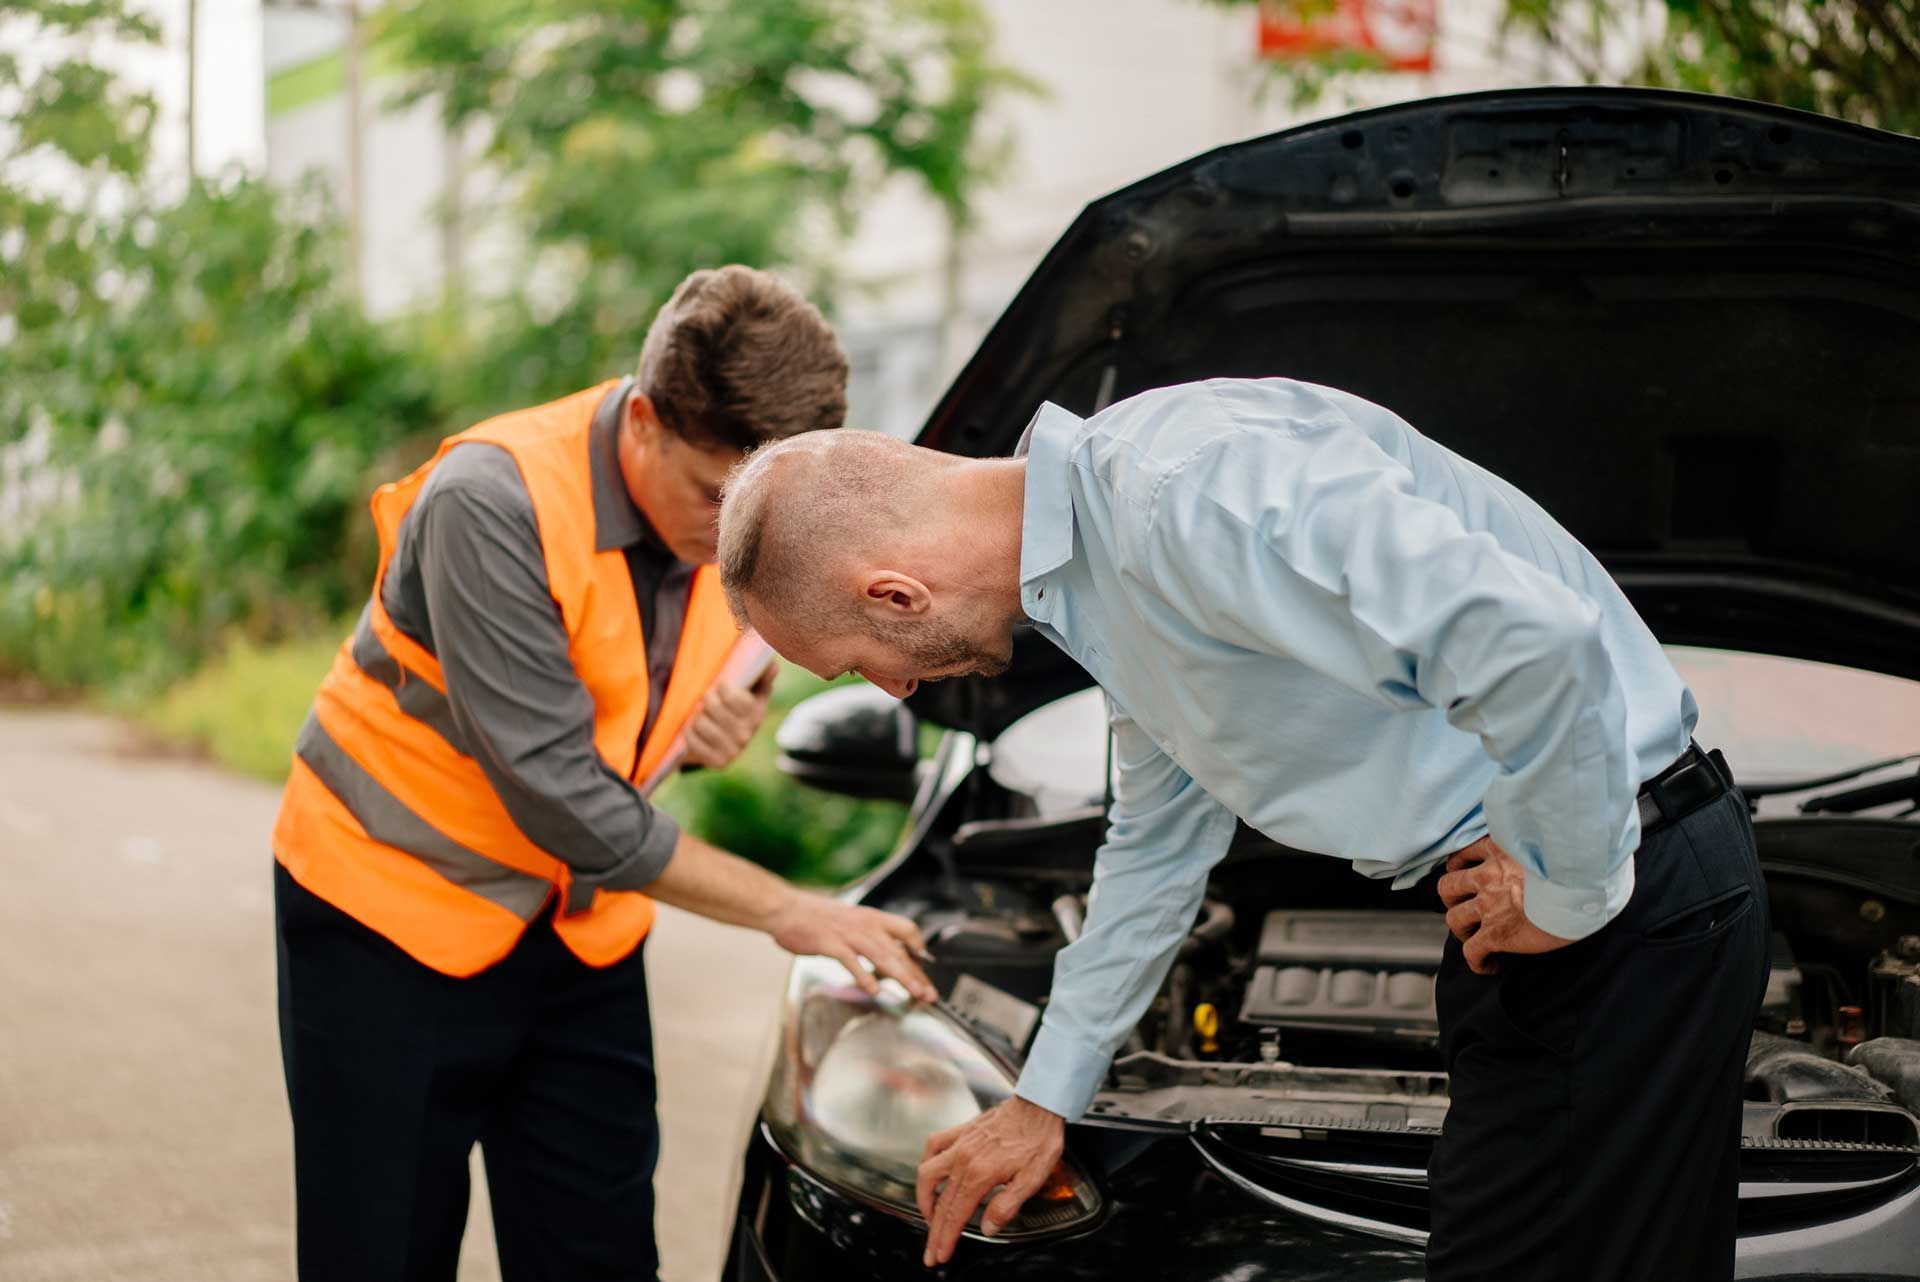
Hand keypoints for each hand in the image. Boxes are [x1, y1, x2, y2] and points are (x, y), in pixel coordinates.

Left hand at [681, 666, 776, 768]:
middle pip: (713, 707)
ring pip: (700, 722)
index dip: (722, 687)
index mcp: (757, 714)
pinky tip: (694, 729)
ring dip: (696, 715)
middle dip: (706, 699)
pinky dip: (689, 731)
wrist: (727, 745)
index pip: (732, 696)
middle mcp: (747, 734)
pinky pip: (692, 740)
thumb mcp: (752, 694)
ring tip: (701, 714)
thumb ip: (762, 679)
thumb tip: (773, 666)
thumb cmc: (738, 711)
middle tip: (706, 699)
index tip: (720, 686)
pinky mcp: (718, 762)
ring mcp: (733, 751)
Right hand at [763, 889, 937, 1003]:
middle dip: (917, 974)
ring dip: (902, 976)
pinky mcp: (830, 944)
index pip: (907, 931)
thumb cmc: (816, 917)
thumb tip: (887, 950)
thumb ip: (869, 935)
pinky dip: (864, 976)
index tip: (928, 966)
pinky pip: (852, 961)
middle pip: (899, 950)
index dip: (921, 948)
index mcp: (872, 918)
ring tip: (915, 993)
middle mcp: (866, 925)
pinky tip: (874, 990)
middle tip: (929, 994)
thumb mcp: (850, 920)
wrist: (787, 908)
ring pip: (883, 956)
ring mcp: (849, 935)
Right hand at [916, 1096, 1065, 1267]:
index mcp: (981, 1174)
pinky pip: (934, 1146)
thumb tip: (988, 1227)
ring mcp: (960, 1144)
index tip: (940, 1255)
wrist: (1039, 1105)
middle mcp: (964, 1159)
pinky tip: (929, 1172)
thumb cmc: (1039, 1139)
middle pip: (941, 1202)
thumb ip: (1007, 1206)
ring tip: (928, 1216)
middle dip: (934, 1231)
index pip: (956, 1214)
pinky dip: (927, 1162)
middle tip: (931, 1251)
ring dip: (924, 1198)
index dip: (947, 1238)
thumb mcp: (1032, 1180)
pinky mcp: (962, 1131)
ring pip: (928, 1174)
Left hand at [1436, 837, 1574, 974]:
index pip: (1464, 855)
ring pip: (1454, 919)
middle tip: (1465, 908)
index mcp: (1499, 850)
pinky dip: (1476, 961)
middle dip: (1452, 900)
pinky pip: (1471, 951)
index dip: (1460, 868)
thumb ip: (1533, 849)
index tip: (1466, 876)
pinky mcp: (1496, 933)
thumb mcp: (1548, 845)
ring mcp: (1488, 905)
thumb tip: (1544, 858)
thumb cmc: (1576, 866)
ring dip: (1461, 930)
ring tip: (1475, 938)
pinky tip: (1490, 965)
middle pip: (1447, 887)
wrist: (1582, 887)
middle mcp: (1487, 876)